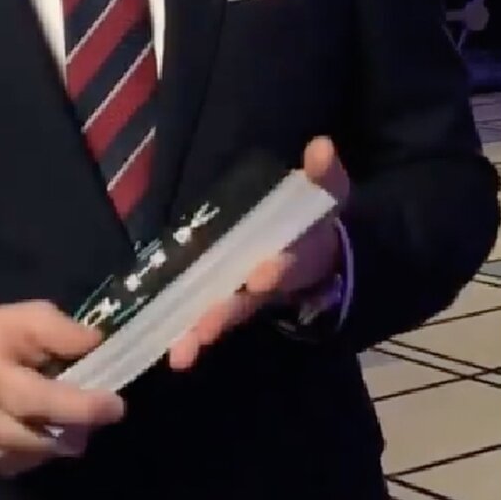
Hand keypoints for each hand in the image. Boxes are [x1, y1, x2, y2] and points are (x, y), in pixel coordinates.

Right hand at [0, 300, 125, 477]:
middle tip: (104, 408)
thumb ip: (58, 329)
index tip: (116, 404)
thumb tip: (96, 345)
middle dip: (83, 423)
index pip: (42, 400)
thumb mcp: (20, 317)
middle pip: (47, 436)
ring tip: (71, 410)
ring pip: (44, 453)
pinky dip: (46, 446)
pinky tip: (43, 423)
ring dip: (67, 435)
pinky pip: (31, 462)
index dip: (83, 406)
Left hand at [167, 137, 350, 370]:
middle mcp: (271, 282)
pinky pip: (208, 319)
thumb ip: (324, 173)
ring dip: (203, 330)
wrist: (318, 253)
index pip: (289, 263)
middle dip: (226, 312)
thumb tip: (321, 145)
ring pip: (225, 315)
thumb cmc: (314, 218)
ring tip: (180, 350)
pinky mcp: (227, 301)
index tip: (260, 275)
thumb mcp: (327, 192)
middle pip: (248, 300)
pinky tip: (173, 355)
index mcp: (298, 253)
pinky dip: (190, 336)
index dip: (278, 269)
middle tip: (205, 326)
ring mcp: (248, 297)